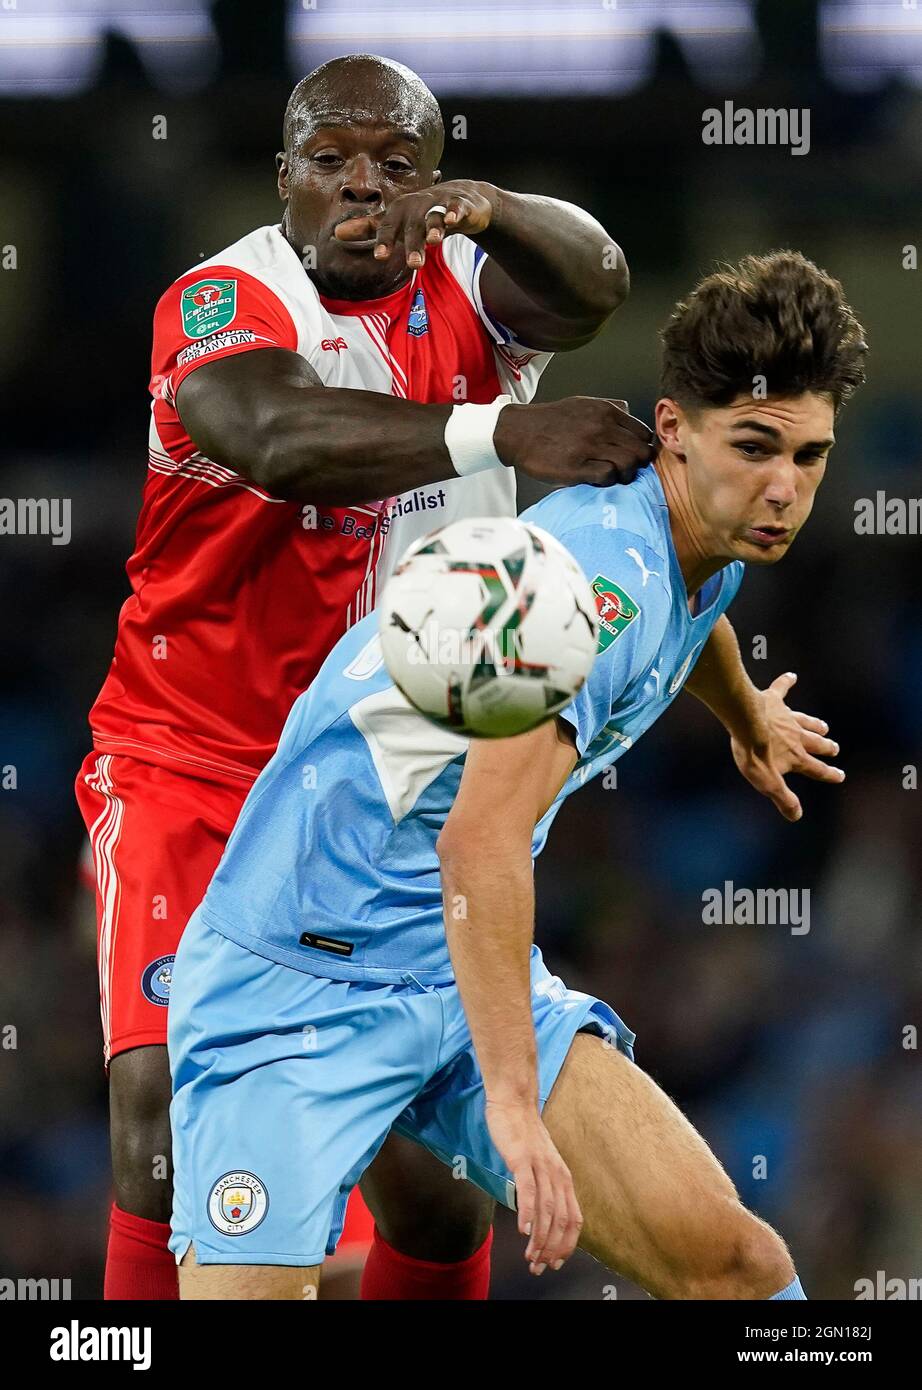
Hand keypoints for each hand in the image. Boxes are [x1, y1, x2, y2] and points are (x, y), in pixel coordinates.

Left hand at [334, 180, 496, 268]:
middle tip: (413, 265)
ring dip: (434, 228)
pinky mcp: (459, 204)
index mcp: (400, 211)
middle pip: (413, 226)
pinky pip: (457, 208)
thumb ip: (368, 228)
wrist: (460, 198)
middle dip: (413, 244)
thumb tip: (336, 234)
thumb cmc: (421, 212)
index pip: (388, 226)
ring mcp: (438, 204)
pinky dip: (455, 213)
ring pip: (434, 218)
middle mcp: (417, 206)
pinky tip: (453, 220)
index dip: (385, 240)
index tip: (380, 256)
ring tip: (433, 242)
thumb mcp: (395, 220)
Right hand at [485, 1097, 582, 1274]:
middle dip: (552, 1249)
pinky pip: (528, 1190)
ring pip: (546, 1210)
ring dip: (540, 1238)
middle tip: (539, 1268)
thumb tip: (539, 1216)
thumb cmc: (522, 1134)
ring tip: (530, 1257)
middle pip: (561, 1220)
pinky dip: (527, 1212)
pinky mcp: (522, 1158)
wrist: (514, 1101)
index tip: (556, 1263)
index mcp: (563, 1177)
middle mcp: (557, 1174)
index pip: (573, 1219)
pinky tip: (523, 1229)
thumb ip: (543, 1187)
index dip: (567, 1245)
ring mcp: (540, 1166)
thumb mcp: (539, 1164)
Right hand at [494, 395, 655, 486]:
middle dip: (638, 464)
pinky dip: (608, 480)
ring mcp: (589, 447)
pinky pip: (607, 476)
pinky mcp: (576, 467)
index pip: (643, 433)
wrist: (519, 431)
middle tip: (628, 470)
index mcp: (605, 412)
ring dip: (625, 475)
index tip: (635, 455)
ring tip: (615, 476)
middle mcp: (601, 427)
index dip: (642, 447)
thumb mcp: (582, 403)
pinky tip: (598, 479)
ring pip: (628, 464)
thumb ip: (608, 407)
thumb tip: (629, 410)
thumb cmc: (550, 420)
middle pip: (640, 451)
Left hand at [730, 672, 844, 821]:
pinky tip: (791, 676)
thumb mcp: (768, 783)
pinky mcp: (773, 700)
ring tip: (823, 726)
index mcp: (796, 757)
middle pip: (815, 743)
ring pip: (805, 721)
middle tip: (834, 748)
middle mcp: (797, 736)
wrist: (745, 722)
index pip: (817, 769)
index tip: (840, 776)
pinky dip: (786, 683)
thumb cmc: (754, 754)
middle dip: (826, 747)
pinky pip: (781, 689)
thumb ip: (783, 798)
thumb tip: (796, 817)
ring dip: (815, 724)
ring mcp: (786, 717)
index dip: (829, 774)